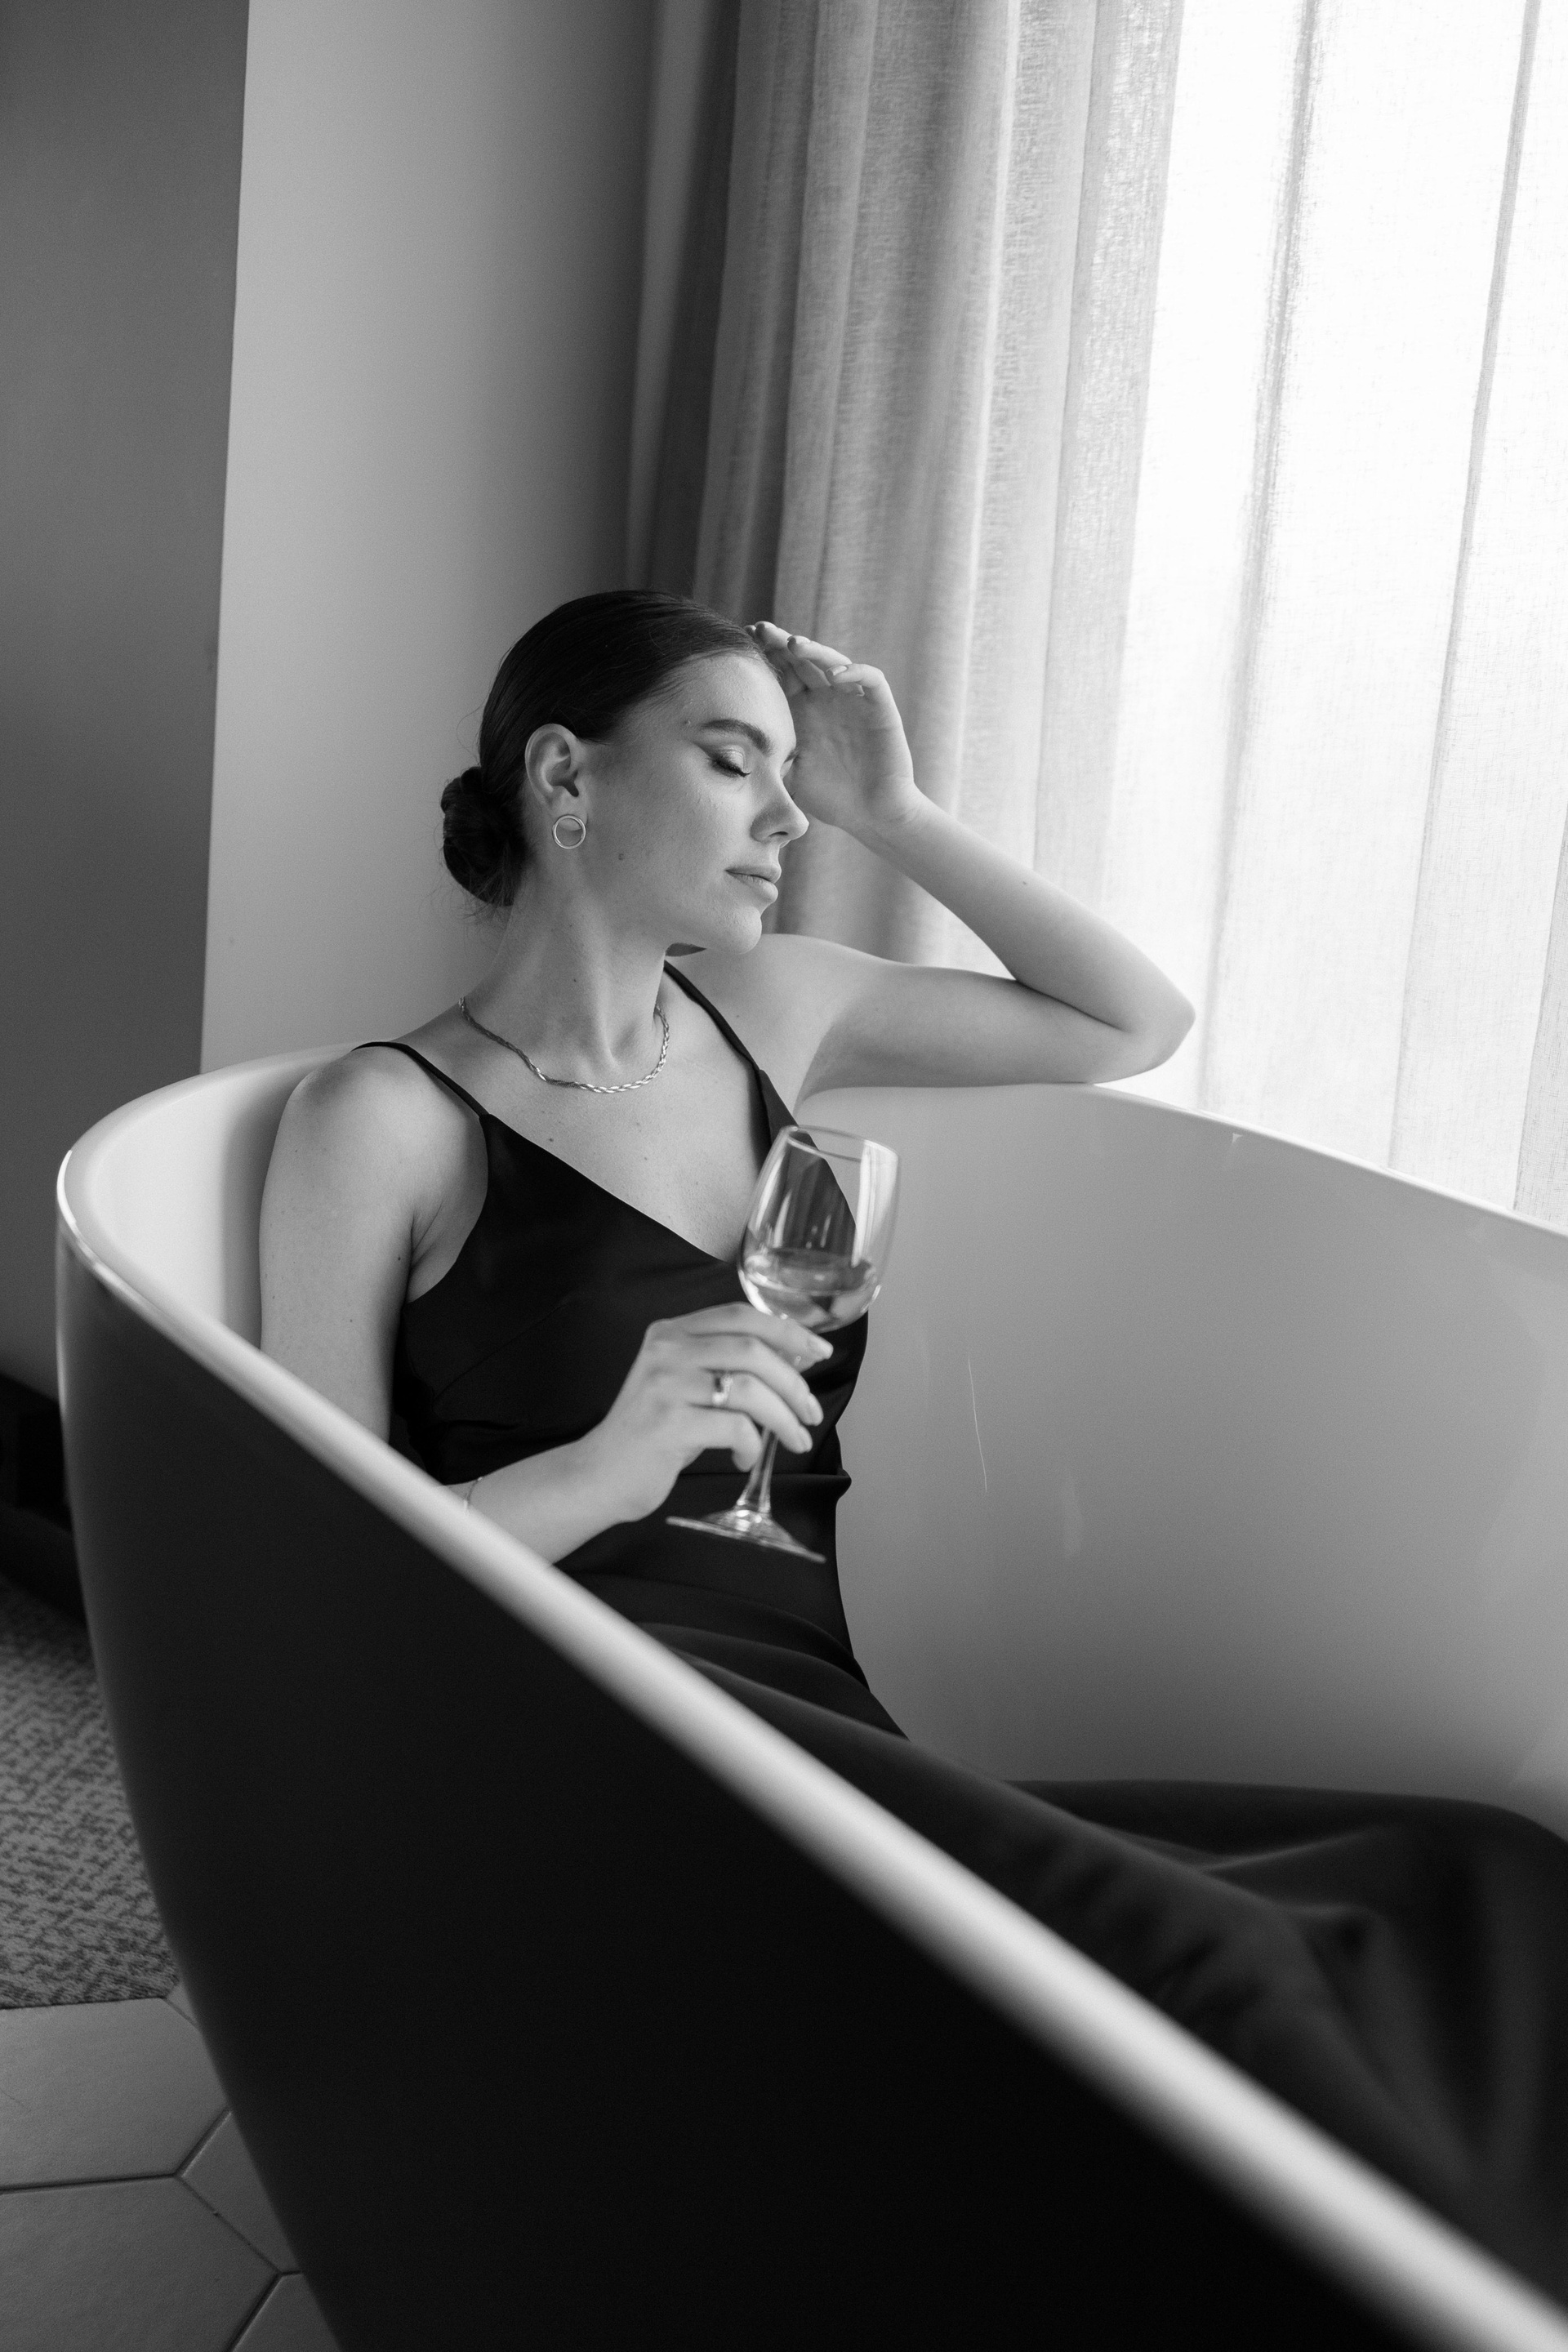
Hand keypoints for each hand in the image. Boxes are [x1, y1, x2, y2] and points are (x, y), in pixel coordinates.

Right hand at [581, 1304, 831, 1523]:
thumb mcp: (684, 1384)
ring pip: (748, 1388)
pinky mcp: (667, 1425)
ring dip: (783, 1416)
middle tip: (811, 1410)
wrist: (600, 1475)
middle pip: (751, 1349)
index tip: (819, 1351)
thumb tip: (792, 1361)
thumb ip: (724, 1365)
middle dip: (793, 1381)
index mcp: (671, 1332)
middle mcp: (665, 1350)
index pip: (740, 1315)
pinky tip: (745, 1457)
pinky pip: (734, 1427)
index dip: (787, 1331)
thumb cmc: (653, 1432)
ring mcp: (664, 1386)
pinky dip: (752, 1444)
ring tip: (795, 1438)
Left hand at [747, 619, 920, 837]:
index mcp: (800, 710)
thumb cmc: (830, 798)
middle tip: (760, 631)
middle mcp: (825, 699)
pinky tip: (835, 675)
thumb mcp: (787, 778)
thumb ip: (764, 761)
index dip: (762, 656)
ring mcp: (852, 700)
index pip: (780, 673)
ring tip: (793, 645)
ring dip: (814, 651)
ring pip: (832, 662)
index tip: (740, 644)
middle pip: (802, 660)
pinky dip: (855, 672)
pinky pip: (870, 679)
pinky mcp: (879, 707)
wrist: (872, 814)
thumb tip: (720, 759)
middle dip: (780, 644)